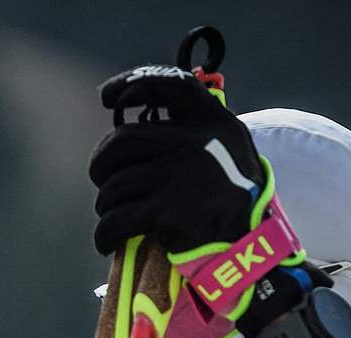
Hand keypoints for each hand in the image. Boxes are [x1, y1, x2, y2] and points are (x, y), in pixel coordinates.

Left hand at [88, 66, 269, 256]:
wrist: (249, 240)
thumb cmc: (232, 194)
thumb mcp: (228, 146)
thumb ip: (195, 127)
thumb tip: (144, 117)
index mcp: (211, 120)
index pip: (166, 84)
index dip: (130, 83)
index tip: (105, 95)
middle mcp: (195, 140)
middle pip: (121, 141)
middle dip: (100, 163)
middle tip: (100, 178)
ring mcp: (180, 173)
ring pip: (115, 184)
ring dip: (106, 204)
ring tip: (113, 214)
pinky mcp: (167, 208)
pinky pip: (117, 219)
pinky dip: (105, 233)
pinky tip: (106, 240)